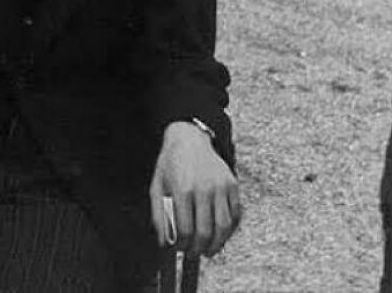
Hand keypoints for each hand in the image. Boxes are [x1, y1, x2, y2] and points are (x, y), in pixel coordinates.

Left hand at [149, 121, 240, 257]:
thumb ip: (159, 216)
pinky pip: (235, 214)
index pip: (185, 230)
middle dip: (198, 249)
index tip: (179, 248)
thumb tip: (164, 243)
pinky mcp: (232, 184)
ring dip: (216, 244)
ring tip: (208, 250)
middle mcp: (204, 189)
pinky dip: (229, 229)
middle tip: (193, 253)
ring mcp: (221, 186)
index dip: (181, 245)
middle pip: (205, 233)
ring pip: (223, 227)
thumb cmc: (171, 164)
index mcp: (183, 190)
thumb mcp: (157, 186)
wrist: (189, 138)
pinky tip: (220, 234)